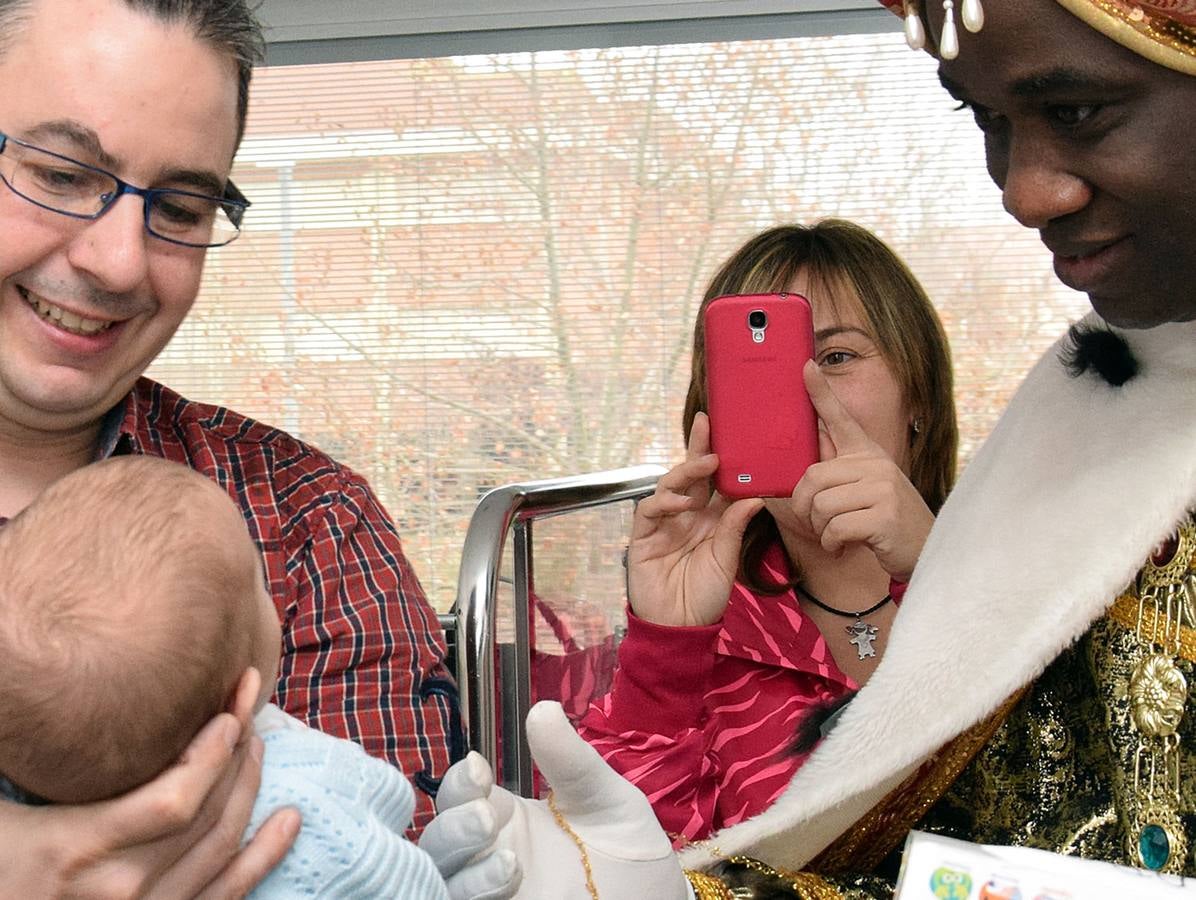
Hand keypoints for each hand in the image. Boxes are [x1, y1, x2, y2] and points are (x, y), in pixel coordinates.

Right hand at [0, 668, 299, 898]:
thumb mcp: (0, 812)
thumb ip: (28, 760)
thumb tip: (29, 693)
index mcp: (77, 850)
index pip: (175, 800)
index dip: (213, 753)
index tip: (227, 712)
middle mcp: (121, 889)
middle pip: (207, 815)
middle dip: (237, 753)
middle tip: (246, 704)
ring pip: (222, 848)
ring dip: (250, 790)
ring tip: (258, 744)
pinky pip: (227, 895)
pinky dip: (264, 857)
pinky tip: (289, 821)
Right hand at [421, 702, 691, 899]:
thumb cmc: (629, 852)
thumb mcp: (605, 799)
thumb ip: (571, 761)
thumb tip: (542, 707)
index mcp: (508, 815)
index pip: (463, 794)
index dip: (461, 780)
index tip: (479, 767)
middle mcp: (490, 854)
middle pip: (441, 837)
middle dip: (455, 824)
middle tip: (486, 816)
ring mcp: (492, 889)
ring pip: (445, 876)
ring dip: (465, 865)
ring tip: (512, 860)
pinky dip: (473, 891)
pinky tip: (509, 879)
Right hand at [628, 412, 763, 625]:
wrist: (679, 627)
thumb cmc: (706, 596)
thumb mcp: (727, 560)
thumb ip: (734, 528)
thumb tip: (754, 497)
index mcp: (711, 520)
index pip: (717, 483)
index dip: (722, 459)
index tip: (733, 433)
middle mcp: (687, 516)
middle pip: (692, 475)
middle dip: (698, 448)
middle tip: (707, 424)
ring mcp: (664, 524)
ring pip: (670, 485)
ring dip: (686, 471)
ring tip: (706, 464)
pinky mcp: (644, 536)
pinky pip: (649, 509)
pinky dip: (663, 501)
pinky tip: (680, 503)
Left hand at [789, 361, 933, 580]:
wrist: (926, 553)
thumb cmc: (885, 523)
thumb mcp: (865, 490)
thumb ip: (840, 471)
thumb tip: (812, 449)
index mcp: (868, 455)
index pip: (840, 418)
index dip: (820, 393)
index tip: (806, 366)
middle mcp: (877, 464)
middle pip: (813, 478)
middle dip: (805, 509)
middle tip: (819, 525)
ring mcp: (883, 488)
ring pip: (820, 506)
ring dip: (820, 530)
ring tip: (837, 537)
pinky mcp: (885, 516)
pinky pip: (834, 528)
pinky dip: (832, 544)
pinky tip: (844, 547)